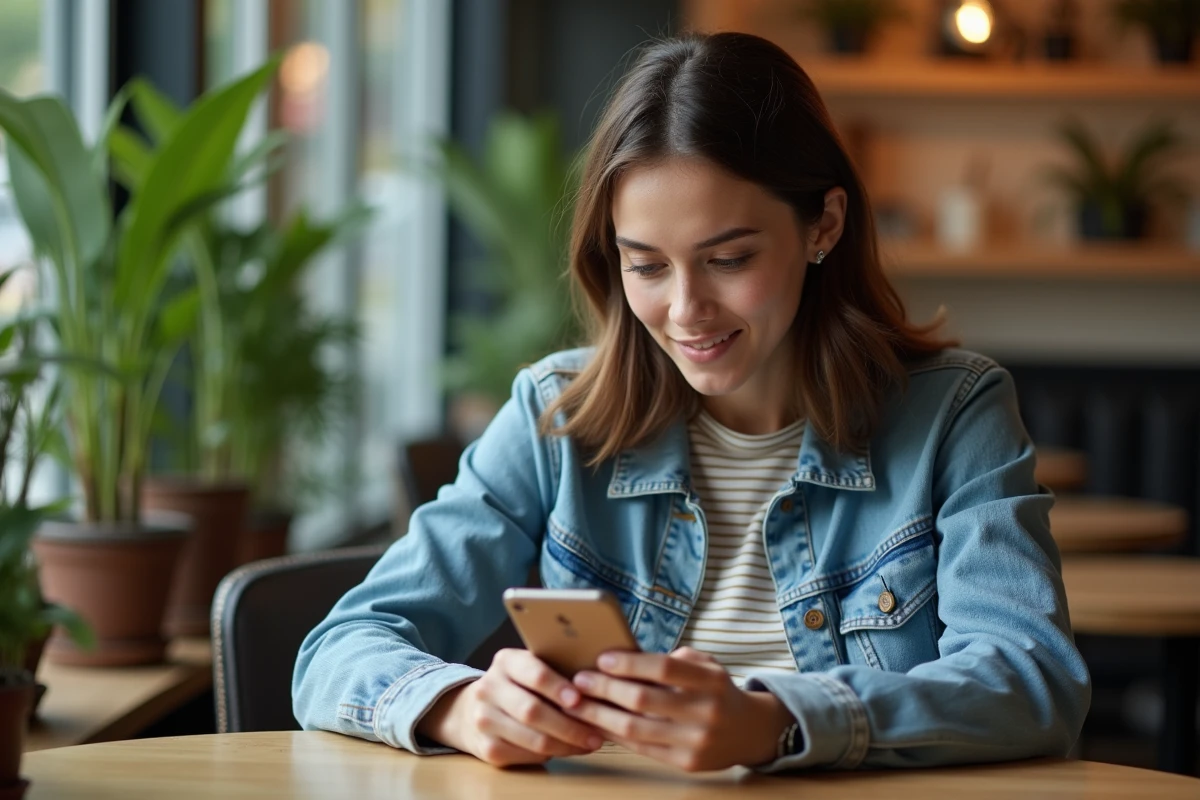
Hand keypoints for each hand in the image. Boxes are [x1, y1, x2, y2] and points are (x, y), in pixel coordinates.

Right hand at [415, 648, 605, 766]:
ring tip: (589, 743)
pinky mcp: (487, 748)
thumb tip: (599, 681)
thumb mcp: (529, 667)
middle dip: (569, 725)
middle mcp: (489, 688)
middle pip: (533, 711)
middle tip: (596, 733)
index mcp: (505, 661)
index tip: (580, 699)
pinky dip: (552, 755)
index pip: (534, 673)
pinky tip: (568, 749)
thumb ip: (555, 670)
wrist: (471, 710)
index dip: (558, 688)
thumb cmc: (518, 685)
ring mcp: (484, 720)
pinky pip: (526, 756)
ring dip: (566, 744)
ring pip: (533, 738)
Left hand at [565, 647, 794, 771]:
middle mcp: (706, 711)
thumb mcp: (706, 666)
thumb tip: (623, 658)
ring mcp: (696, 741)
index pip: (665, 668)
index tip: (602, 658)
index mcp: (711, 680)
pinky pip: (640, 748)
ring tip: (577, 703)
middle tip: (579, 680)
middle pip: (644, 700)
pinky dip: (613, 734)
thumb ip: (673, 661)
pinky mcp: (686, 763)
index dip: (630, 663)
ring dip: (599, 714)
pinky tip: (596, 723)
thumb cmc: (716, 690)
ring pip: (635, 728)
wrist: (749, 731)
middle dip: (605, 688)